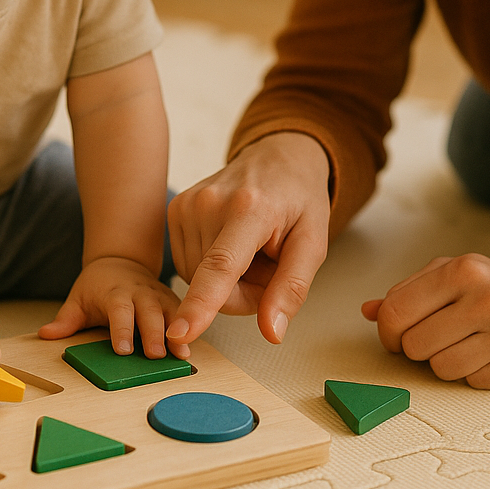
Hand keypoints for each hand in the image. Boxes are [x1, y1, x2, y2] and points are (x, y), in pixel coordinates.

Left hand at [38, 256, 189, 359]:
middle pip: (149, 312)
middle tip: (156, 356)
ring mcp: (158, 296)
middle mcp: (140, 293)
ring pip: (170, 313)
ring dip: (176, 333)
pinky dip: (188, 330)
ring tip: (182, 354)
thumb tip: (46, 334)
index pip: (119, 311)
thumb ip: (66, 319)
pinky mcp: (171, 302)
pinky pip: (182, 315)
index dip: (122, 329)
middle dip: (153, 334)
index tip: (123, 350)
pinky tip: (190, 350)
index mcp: (115, 292)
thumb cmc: (98, 285)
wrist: (121, 261)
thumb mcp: (78, 299)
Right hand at [166, 132, 331, 346]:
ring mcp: (187, 203)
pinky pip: (187, 264)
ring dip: (226, 281)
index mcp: (249, 209)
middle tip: (269, 266)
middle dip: (243, 293)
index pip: (220, 266)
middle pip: (213, 285)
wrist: (277, 155)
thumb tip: (272, 332)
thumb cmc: (299, 199)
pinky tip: (230, 245)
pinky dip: (209, 267)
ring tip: (251, 251)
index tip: (179, 333)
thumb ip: (292, 288)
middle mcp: (209, 203)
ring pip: (196, 278)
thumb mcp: (314, 243)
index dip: (201, 304)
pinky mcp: (175, 208)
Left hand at [362, 253, 489, 387]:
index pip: (397, 310)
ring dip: (446, 363)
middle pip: (416, 345)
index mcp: (461, 268)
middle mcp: (487, 296)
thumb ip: (410, 291)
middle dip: (417, 348)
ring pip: (442, 368)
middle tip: (436, 339)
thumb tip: (368, 311)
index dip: (387, 331)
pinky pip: (476, 383)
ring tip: (467, 345)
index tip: (394, 336)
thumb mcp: (455, 275)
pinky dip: (477, 374)